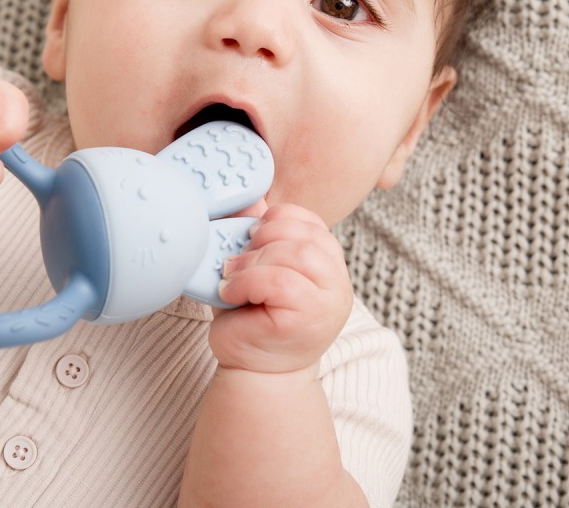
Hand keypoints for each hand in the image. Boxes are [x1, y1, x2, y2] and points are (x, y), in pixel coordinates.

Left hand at [209, 203, 353, 373]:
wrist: (254, 372)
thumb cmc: (252, 317)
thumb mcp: (254, 267)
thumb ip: (256, 234)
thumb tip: (247, 196)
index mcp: (327, 261)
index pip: (308, 220)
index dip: (275, 219)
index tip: (250, 236)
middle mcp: (337, 280)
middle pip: (303, 234)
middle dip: (262, 239)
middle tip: (237, 259)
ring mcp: (329, 301)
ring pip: (295, 253)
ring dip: (253, 260)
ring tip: (232, 277)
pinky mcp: (312, 319)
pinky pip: (280, 282)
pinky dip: (248, 281)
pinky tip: (231, 294)